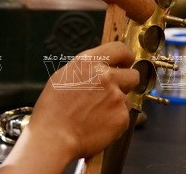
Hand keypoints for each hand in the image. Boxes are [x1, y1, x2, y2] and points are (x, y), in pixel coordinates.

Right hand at [0, 42, 138, 172]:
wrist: (53, 137)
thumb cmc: (52, 110)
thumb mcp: (63, 76)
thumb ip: (86, 69)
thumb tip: (98, 68)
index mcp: (89, 62)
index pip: (119, 49)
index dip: (126, 56)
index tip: (127, 62)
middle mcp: (106, 76)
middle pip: (133, 75)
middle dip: (126, 82)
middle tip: (114, 91)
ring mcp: (116, 97)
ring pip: (127, 98)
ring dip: (117, 104)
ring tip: (97, 114)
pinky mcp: (122, 117)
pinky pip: (124, 116)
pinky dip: (114, 121)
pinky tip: (98, 125)